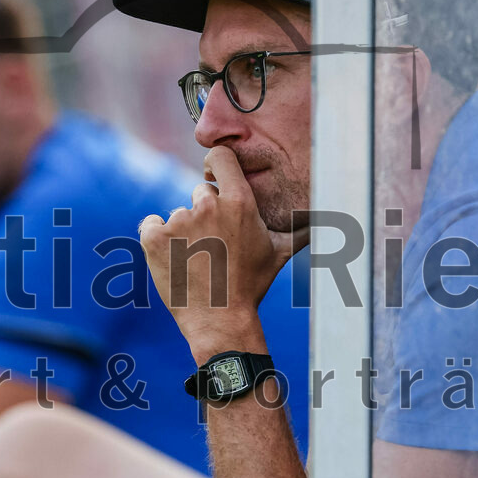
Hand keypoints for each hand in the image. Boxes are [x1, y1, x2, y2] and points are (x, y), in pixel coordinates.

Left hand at [139, 147, 307, 361]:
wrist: (220, 320)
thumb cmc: (251, 285)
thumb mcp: (279, 254)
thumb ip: (300, 229)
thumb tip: (327, 218)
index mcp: (239, 202)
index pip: (221, 157)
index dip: (215, 164)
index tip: (214, 176)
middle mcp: (207, 205)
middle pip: (200, 193)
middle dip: (205, 214)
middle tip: (213, 245)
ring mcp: (178, 220)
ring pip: (177, 214)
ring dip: (183, 232)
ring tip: (196, 260)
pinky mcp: (154, 237)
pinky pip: (150, 225)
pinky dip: (157, 239)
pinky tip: (173, 259)